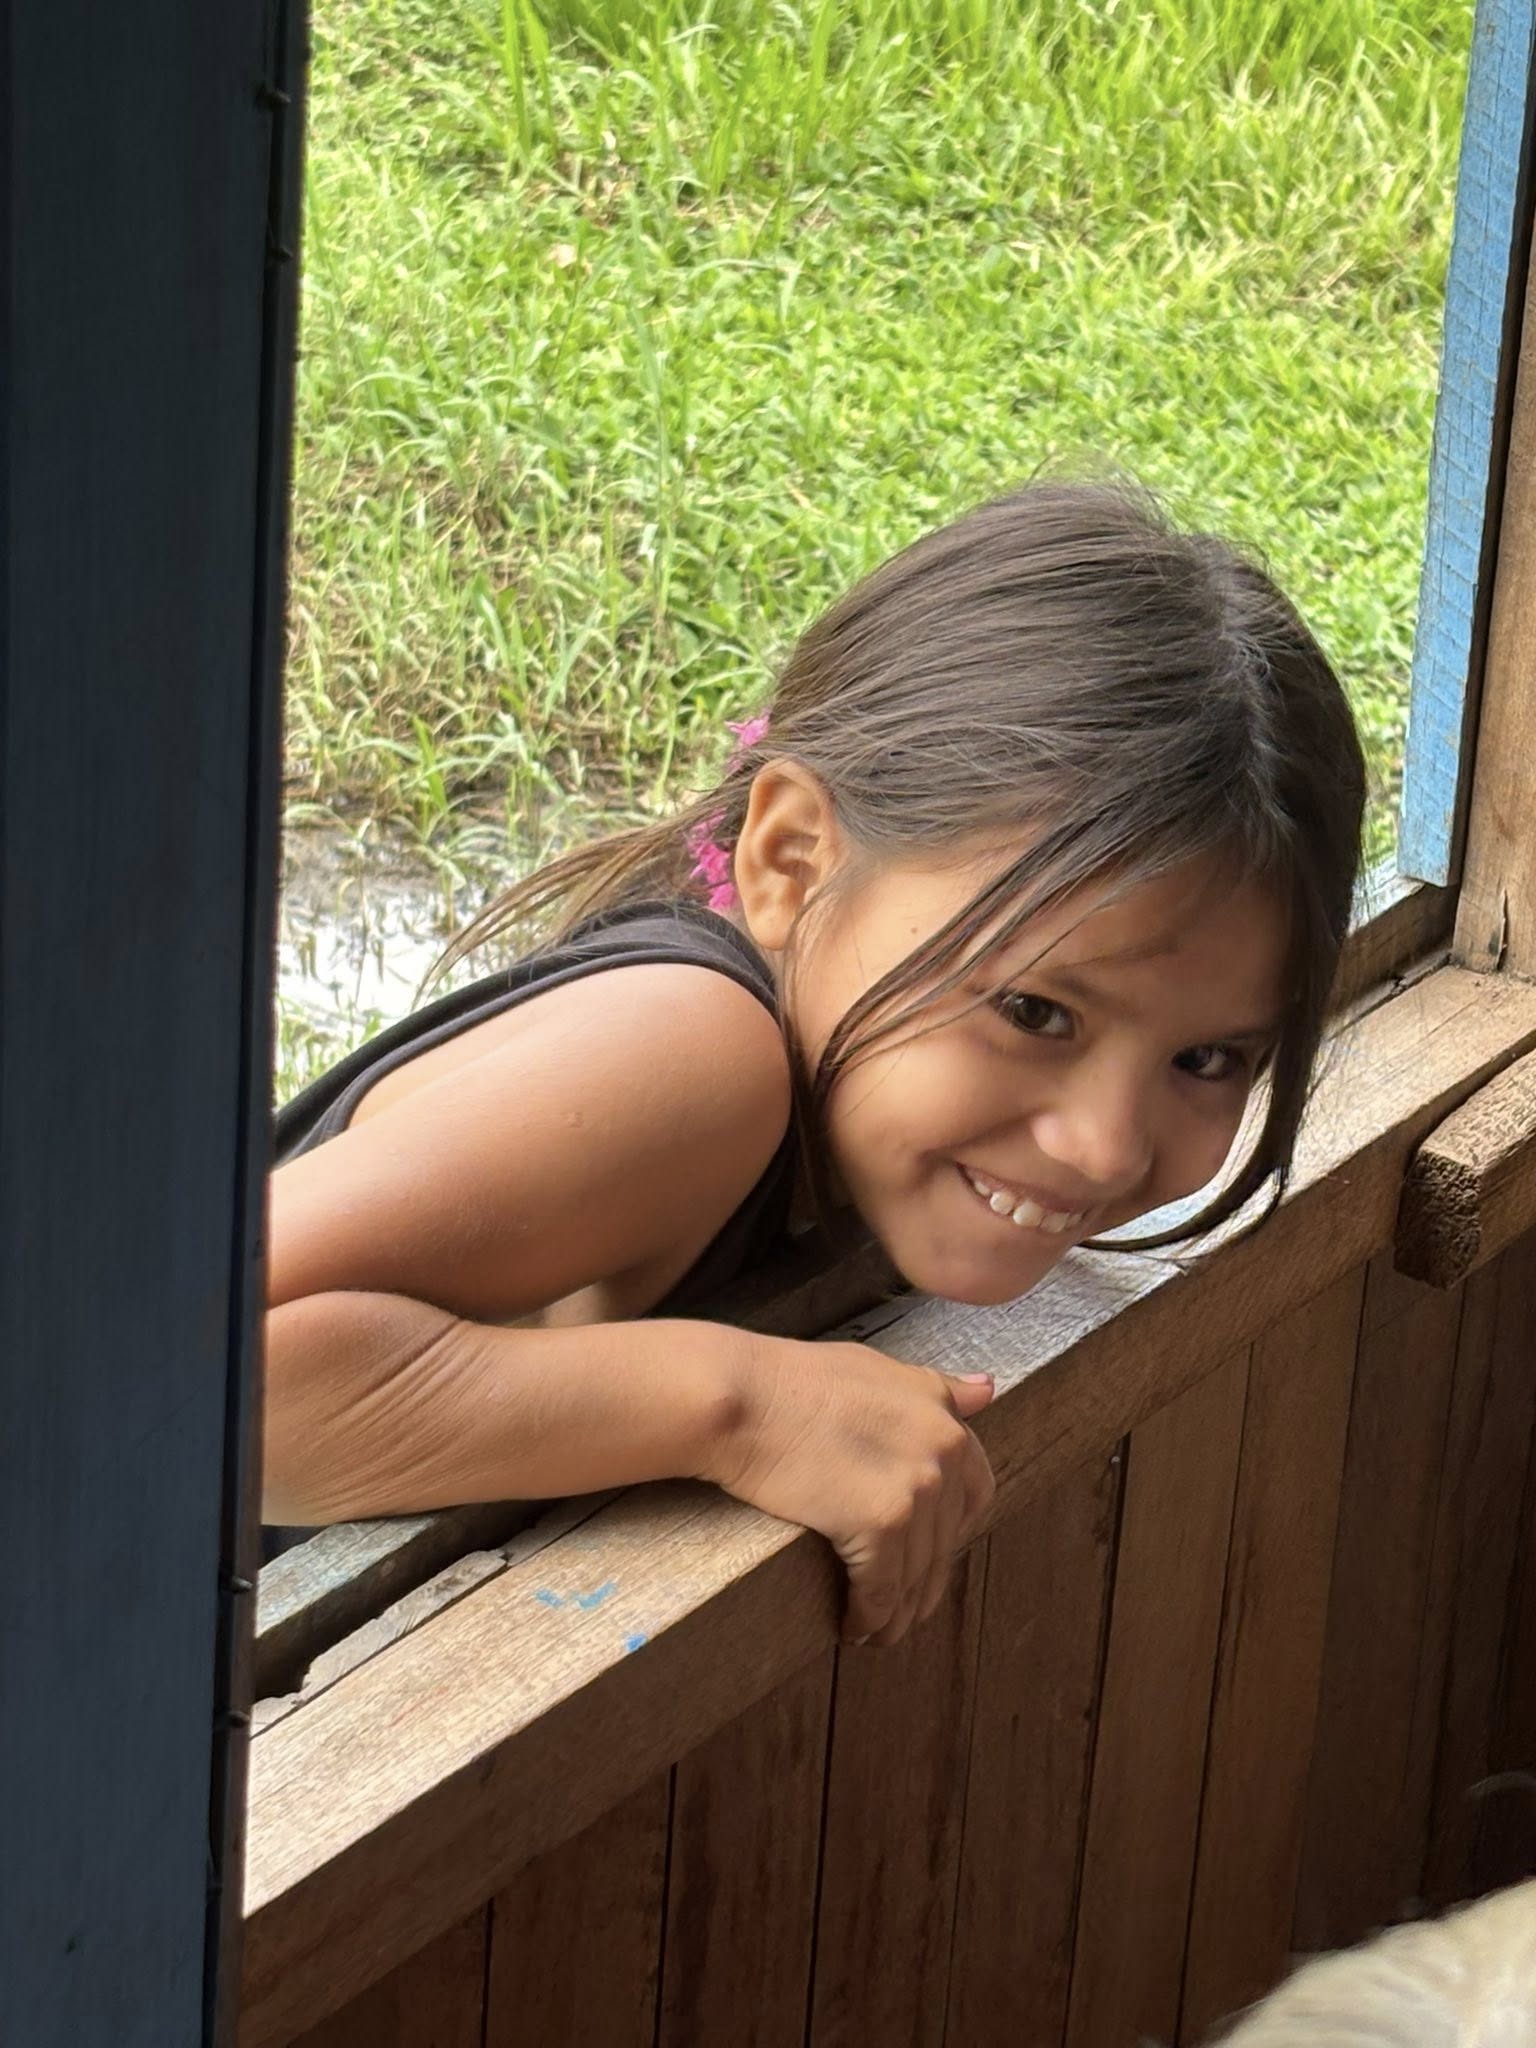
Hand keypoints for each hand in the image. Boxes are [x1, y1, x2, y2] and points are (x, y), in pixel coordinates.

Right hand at [701, 1332, 995, 1647]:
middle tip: (899, 1607)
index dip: (951, 1532)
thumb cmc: (794, 1380)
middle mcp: (943, 1450)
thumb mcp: (877, 1368)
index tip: (927, 1553)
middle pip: (944, 1542)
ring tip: (876, 1631)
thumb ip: (935, 1387)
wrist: (742, 1397)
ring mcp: (916, 1488)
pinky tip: (853, 1628)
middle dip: (923, 1582)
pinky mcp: (881, 1524)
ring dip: (897, 1611)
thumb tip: (988, 1389)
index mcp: (943, 1415)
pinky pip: (882, 1589)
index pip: (974, 1493)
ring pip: (916, 1574)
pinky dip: (869, 1617)